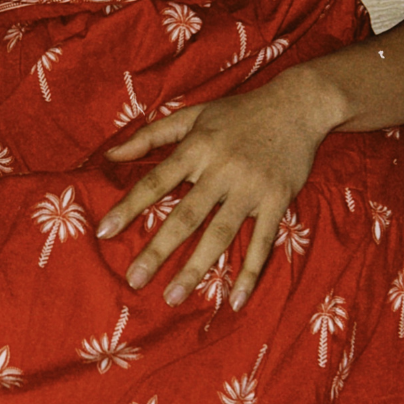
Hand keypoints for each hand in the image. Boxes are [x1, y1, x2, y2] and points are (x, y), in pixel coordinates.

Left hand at [96, 70, 330, 309]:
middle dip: (158, 250)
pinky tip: (236, 300)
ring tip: (173, 297)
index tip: (104, 232)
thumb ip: (150, 135)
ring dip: (196, 268)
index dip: (129, 206)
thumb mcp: (193, 115)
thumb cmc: (238, 112)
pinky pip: (262, 241)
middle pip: (185, 216)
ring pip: (220, 234)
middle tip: (135, 280)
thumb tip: (109, 156)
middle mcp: (222, 169)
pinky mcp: (277, 200)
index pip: (156, 181)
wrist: (299, 104)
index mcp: (197, 148)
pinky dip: (250, 272)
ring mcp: (251, 187)